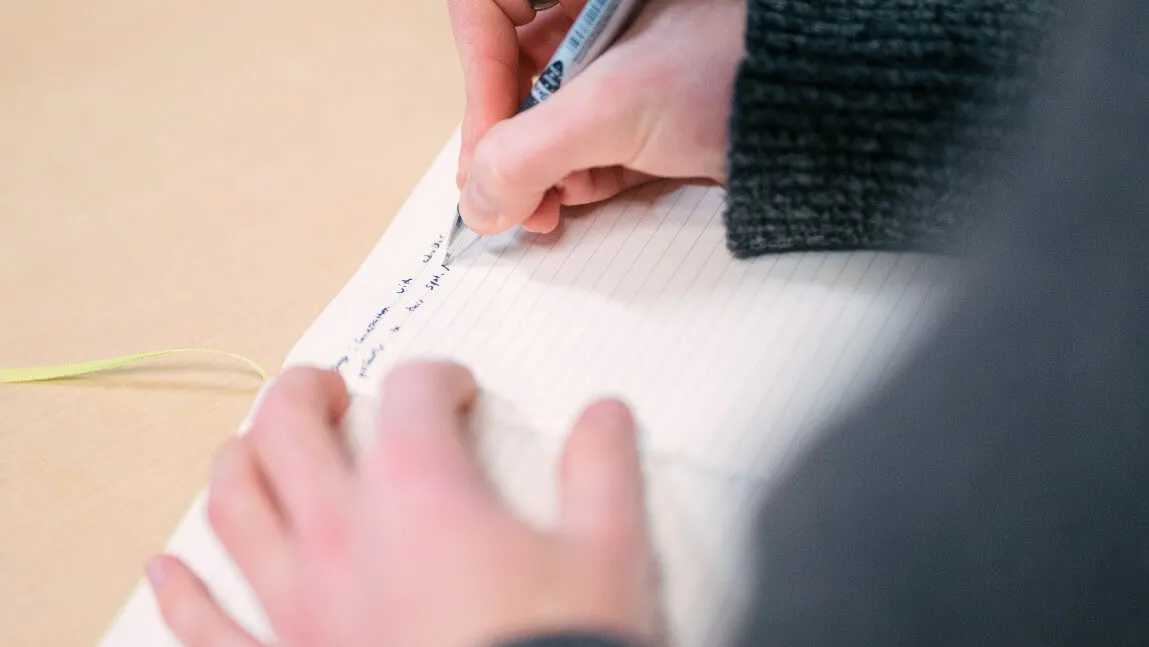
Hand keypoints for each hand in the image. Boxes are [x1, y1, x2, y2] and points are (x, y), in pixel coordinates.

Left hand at [146, 362, 663, 646]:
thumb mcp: (606, 557)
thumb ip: (602, 471)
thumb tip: (603, 416)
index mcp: (419, 496)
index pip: (411, 393)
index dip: (438, 375)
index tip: (457, 391)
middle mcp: (343, 539)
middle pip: (289, 429)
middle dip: (304, 392)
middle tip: (325, 388)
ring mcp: (301, 608)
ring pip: (233, 509)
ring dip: (237, 463)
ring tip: (250, 445)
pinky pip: (207, 627)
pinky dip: (183, 593)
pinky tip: (166, 571)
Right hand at [449, 0, 745, 235]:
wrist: (838, 111)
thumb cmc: (747, 70)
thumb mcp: (617, 105)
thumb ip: (528, 151)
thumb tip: (480, 199)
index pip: (488, 15)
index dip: (477, 83)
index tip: (486, 148)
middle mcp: (598, 12)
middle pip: (512, 73)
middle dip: (505, 142)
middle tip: (504, 197)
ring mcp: (624, 60)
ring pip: (547, 114)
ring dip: (536, 168)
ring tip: (545, 209)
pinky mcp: (648, 109)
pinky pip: (586, 140)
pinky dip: (573, 176)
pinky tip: (574, 203)